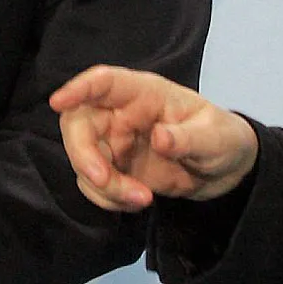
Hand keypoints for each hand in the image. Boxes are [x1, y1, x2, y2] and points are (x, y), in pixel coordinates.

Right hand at [49, 64, 258, 212]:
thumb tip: (160, 137)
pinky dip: (108, 199)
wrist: (225, 171)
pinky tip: (139, 201)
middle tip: (104, 180)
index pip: (105, 82)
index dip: (79, 88)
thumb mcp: (216, 137)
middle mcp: (122, 114)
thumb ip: (188, 138)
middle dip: (83, 154)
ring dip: (103, 186)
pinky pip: (94, 184)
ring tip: (142, 199)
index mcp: (145, 93)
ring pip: (83, 159)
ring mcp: (116, 142)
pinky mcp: (116, 169)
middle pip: (79, 123)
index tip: (58, 102)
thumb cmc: (223, 139)